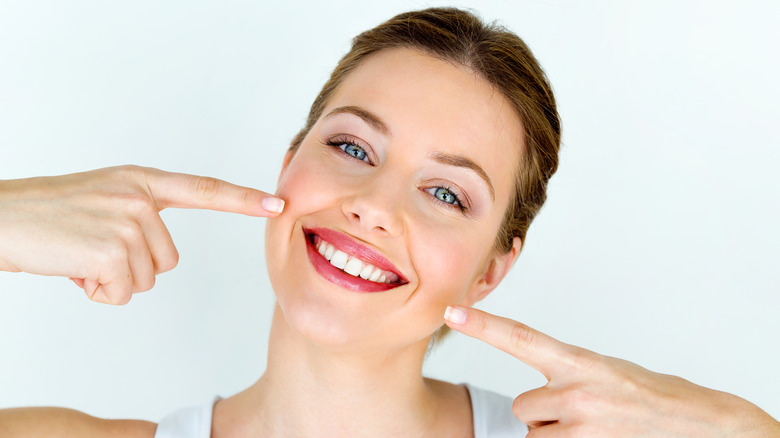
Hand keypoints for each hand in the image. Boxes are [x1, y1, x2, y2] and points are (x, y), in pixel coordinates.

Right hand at [0, 165, 283, 304]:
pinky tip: (73, 269)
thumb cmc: (47, 215)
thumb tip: (159, 257)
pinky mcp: (111, 250)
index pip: (203, 189)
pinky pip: (123, 293)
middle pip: (168, 260)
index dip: (242, 199)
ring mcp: (127, 222)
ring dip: (112, 279)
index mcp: (140, 182)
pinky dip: (97, 292)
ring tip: (78, 255)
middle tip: (90, 248)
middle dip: (131, 266)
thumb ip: (139, 216)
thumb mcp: (102, 200)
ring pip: (147, 279)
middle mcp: (140, 198)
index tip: (277, 203)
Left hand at [444, 306, 779, 436]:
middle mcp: (578, 391)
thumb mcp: (607, 373)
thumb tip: (534, 402)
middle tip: (582, 414)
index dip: (484, 326)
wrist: (702, 425)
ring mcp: (583, 424)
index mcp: (581, 362)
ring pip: (535, 434)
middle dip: (543, 415)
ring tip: (595, 428)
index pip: (522, 338)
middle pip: (523, 407)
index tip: (451, 311)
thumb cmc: (653, 398)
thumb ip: (568, 377)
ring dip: (555, 435)